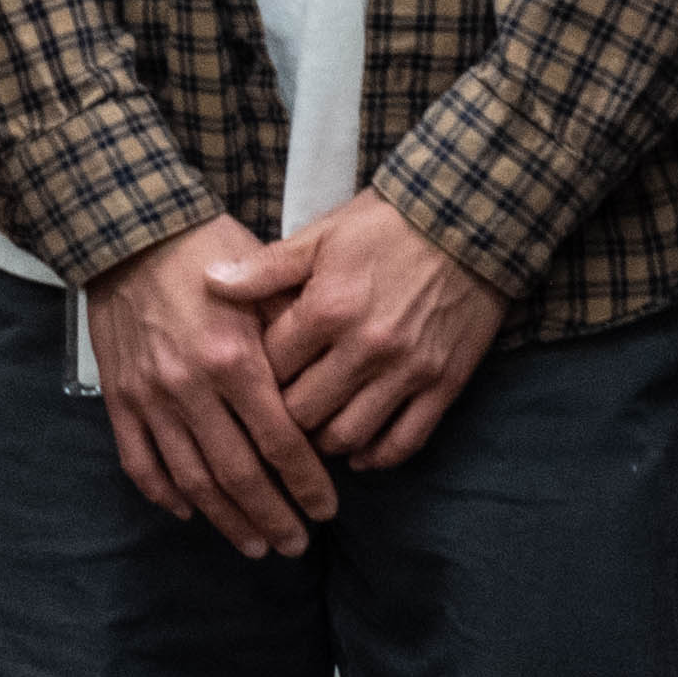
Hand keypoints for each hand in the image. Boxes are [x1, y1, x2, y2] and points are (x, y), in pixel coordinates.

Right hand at [84, 215, 342, 557]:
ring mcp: (151, 397)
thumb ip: (294, 337)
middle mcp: (191, 387)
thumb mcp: (263, 283)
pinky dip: (164, 494)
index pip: (280, 442)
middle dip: (272, 517)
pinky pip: (140, 462)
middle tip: (295, 543)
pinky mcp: (120, 398)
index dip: (306, 484)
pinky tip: (188, 511)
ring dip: (225, 520)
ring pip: (191, 481)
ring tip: (254, 544)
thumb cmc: (205, 250)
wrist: (130, 230)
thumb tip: (328, 392)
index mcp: (234, 358)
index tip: (326, 509)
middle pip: (238, 475)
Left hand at [215, 190, 499, 468]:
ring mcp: (407, 371)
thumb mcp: (321, 235)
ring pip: (350, 436)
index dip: (253, 379)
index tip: (248, 381)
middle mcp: (365, 348)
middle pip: (304, 413)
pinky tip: (359, 452)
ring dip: (325, 441)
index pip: (271, 370)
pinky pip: (404, 442)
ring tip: (313, 432)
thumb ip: (266, 268)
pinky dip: (376, 456)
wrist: (468, 220)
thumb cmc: (386, 225)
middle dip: (282, 418)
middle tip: (275, 415)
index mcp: (328, 309)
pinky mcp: (443, 385)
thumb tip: (210, 282)